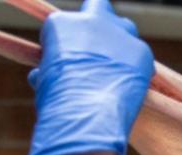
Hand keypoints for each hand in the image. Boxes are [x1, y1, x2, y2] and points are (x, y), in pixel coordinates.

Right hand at [23, 0, 154, 154]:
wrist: (86, 116)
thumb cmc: (58, 103)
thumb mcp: (44, 82)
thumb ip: (50, 68)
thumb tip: (41, 75)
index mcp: (61, 24)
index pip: (63, 24)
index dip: (65, 43)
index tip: (67, 59)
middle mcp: (91, 20)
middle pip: (99, 8)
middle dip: (98, 22)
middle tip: (97, 46)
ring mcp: (119, 33)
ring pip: (125, 27)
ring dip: (121, 42)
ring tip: (116, 67)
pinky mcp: (140, 50)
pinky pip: (140, 54)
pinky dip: (137, 67)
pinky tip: (129, 85)